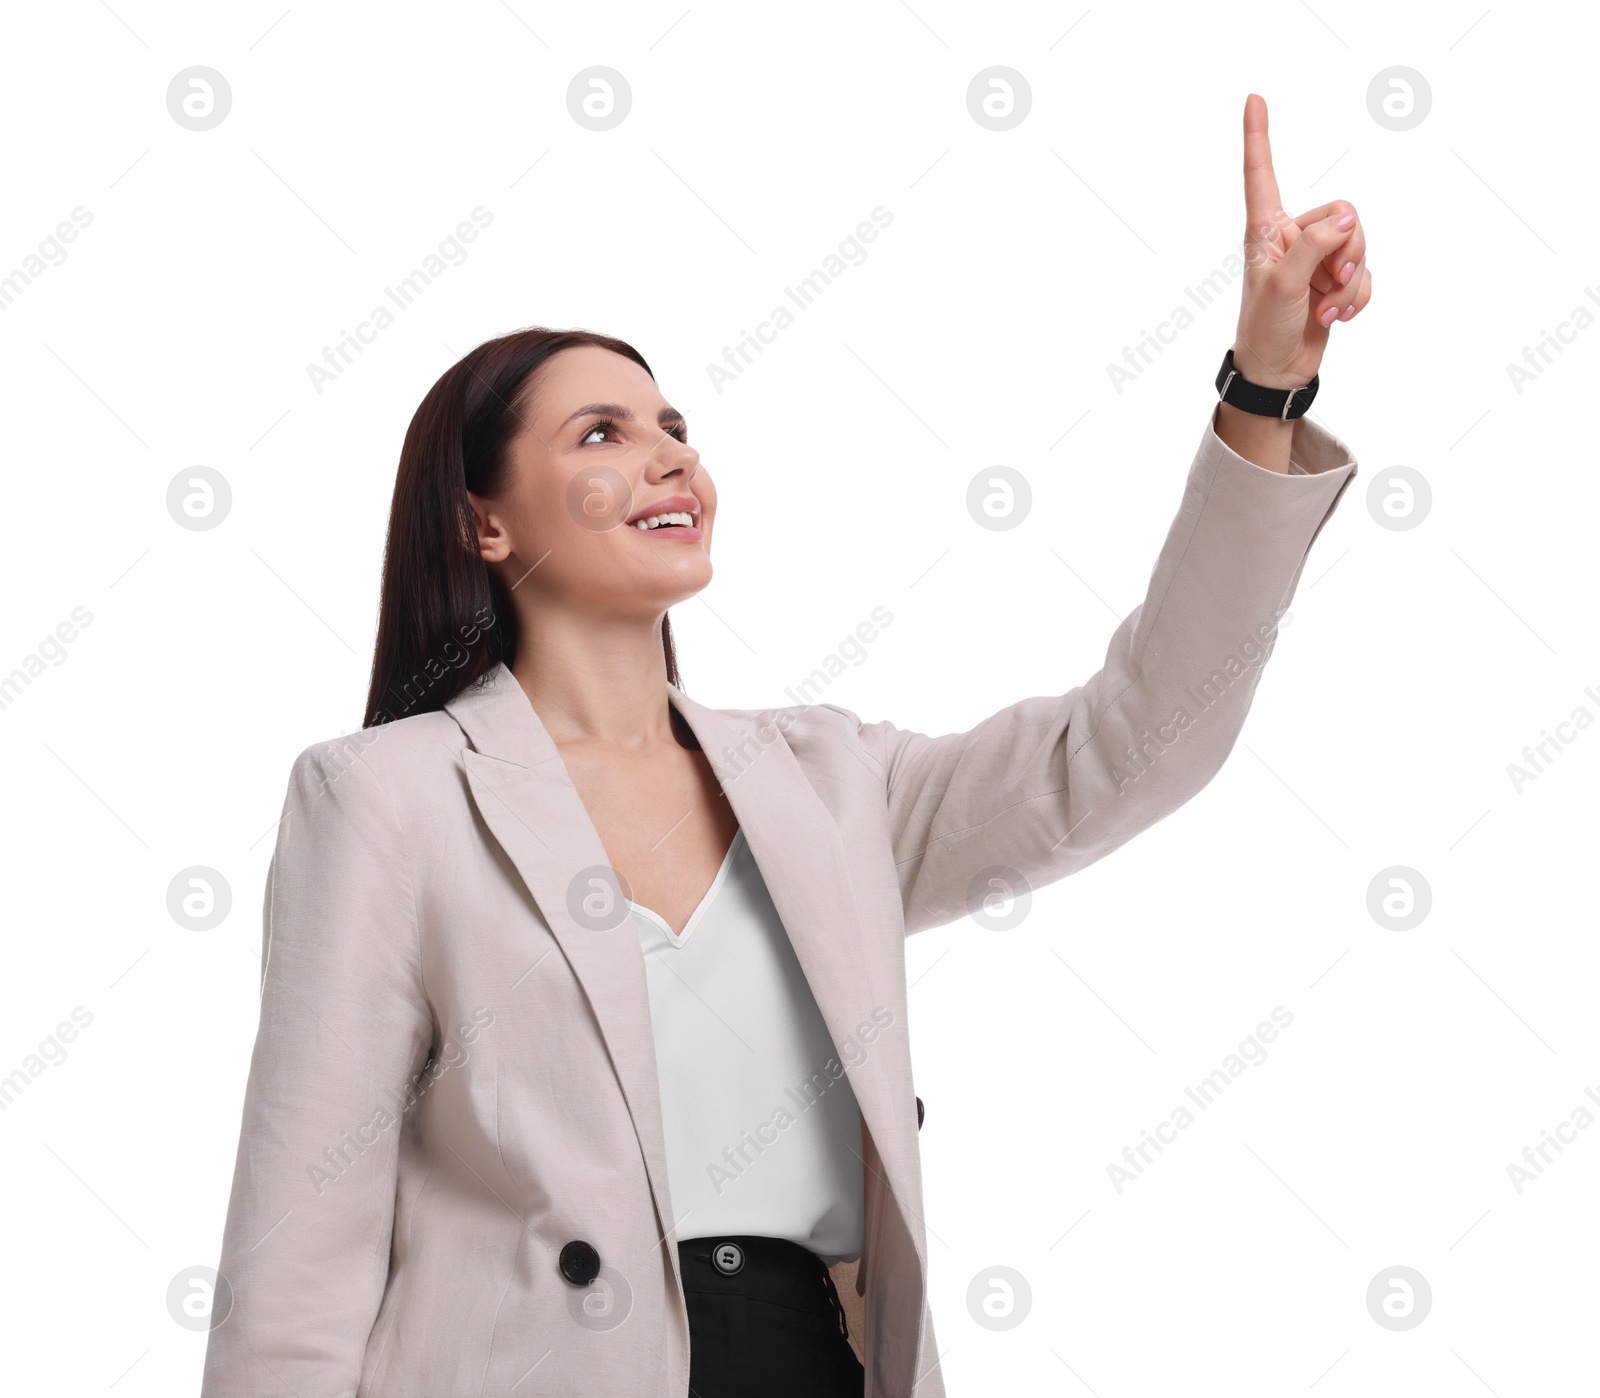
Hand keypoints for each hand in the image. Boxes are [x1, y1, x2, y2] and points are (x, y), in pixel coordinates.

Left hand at [1231, 93, 1372, 390]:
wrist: (1277, 373)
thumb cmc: (1265, 329)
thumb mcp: (1282, 284)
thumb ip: (1314, 244)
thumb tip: (1349, 217)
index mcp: (1266, 230)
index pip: (1262, 175)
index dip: (1259, 137)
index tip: (1254, 99)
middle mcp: (1292, 237)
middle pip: (1342, 213)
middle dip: (1345, 249)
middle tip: (1328, 283)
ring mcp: (1317, 259)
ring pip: (1359, 244)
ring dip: (1351, 281)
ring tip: (1328, 309)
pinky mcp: (1336, 281)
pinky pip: (1365, 274)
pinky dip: (1357, 297)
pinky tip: (1336, 319)